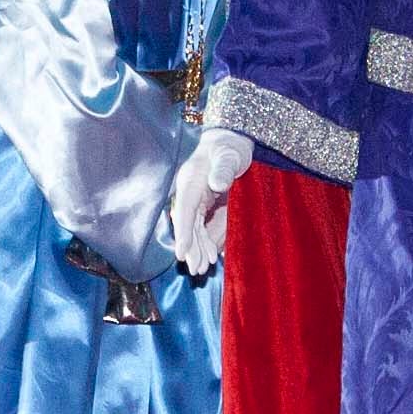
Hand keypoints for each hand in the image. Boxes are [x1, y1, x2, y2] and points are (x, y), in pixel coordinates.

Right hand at [169, 129, 252, 272]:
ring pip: (194, 228)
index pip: (184, 210)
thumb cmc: (230, 148)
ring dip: (198, 248)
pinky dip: (206, 241)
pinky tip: (211, 256)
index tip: (181, 253)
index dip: (183, 233)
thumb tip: (217, 184)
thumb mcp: (230, 155)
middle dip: (191, 248)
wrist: (231, 142)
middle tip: (196, 270)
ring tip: (203, 268)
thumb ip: (224, 168)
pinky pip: (202, 226)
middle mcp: (189, 192)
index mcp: (191, 180)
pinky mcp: (204, 204)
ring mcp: (196, 199)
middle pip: (187, 224)